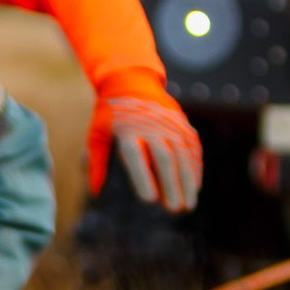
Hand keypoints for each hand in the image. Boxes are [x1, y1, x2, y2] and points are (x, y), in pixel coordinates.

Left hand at [89, 93, 202, 213]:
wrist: (131, 80)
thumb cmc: (110, 113)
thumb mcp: (97, 133)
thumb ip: (96, 162)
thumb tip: (94, 192)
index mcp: (127, 128)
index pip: (135, 155)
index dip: (143, 177)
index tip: (149, 200)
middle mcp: (151, 125)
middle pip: (164, 157)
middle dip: (171, 184)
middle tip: (174, 209)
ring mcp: (169, 123)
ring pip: (183, 154)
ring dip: (188, 181)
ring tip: (188, 205)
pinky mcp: (182, 123)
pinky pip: (192, 147)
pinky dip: (195, 167)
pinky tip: (195, 186)